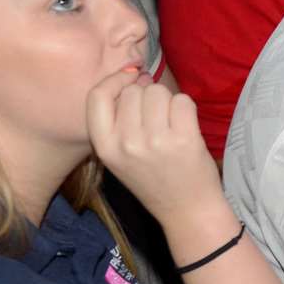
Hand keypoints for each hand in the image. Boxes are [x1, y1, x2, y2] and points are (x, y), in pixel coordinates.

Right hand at [86, 69, 224, 230]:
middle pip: (134, 91)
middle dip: (148, 95)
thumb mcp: (119, 156)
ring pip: (158, 91)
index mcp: (104, 146)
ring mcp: (155, 140)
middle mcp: (126, 143)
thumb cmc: (153, 178)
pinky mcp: (184, 139)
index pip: (97, 96)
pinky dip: (186, 108)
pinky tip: (185, 126)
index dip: (115, 80)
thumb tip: (134, 75)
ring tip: (171, 124)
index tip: (130, 78)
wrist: (185, 209)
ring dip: (168, 101)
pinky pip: (182, 100)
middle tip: (157, 117)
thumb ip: (117, 120)